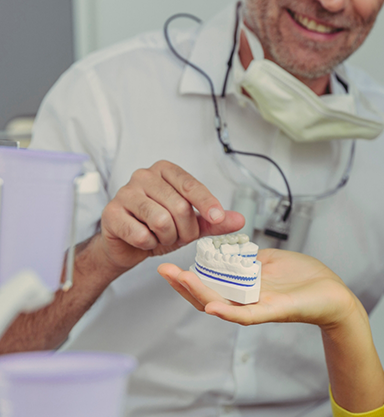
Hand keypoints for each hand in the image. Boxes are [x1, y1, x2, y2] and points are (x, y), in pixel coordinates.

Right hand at [97, 161, 244, 272]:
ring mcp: (125, 192)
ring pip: (160, 221)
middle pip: (179, 207)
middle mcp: (144, 175)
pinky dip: (148, 244)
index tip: (217, 218)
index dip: (207, 203)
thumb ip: (214, 221)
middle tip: (178, 235)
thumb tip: (239, 220)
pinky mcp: (111, 213)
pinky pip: (141, 235)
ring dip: (167, 238)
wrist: (127, 245)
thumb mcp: (191, 223)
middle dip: (184, 230)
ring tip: (161, 237)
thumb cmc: (159, 227)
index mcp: (165, 171)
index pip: (191, 185)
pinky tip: (144, 240)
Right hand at [157, 248, 358, 329]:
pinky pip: (246, 315)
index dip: (188, 278)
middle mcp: (245, 301)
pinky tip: (211, 306)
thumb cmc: (305, 278)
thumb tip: (234, 250)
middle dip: (183, 284)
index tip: (170, 265)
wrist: (333, 293)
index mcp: (244, 288)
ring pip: (221, 304)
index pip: (209, 285)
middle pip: (207, 296)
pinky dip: (228, 312)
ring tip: (179, 279)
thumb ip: (250, 258)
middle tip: (163, 270)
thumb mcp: (272, 260)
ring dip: (198, 293)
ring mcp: (257, 308)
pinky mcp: (273, 312)